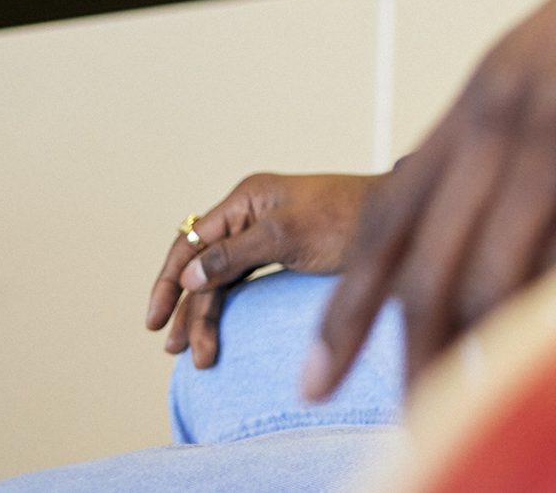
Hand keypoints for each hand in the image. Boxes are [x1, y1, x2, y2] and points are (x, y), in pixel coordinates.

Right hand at [146, 172, 374, 367]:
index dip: (169, 281)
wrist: (400, 223)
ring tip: (199, 357)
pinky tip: (217, 332)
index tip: (155, 321)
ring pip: (222, 279)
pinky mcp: (282, 252)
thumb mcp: (287, 236)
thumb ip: (235, 254)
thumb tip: (190, 276)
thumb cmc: (347, 221)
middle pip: (203, 264)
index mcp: (247, 199)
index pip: (191, 241)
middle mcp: (250, 213)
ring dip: (207, 316)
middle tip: (177, 350)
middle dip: (188, 308)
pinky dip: (228, 308)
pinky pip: (242, 282)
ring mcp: (265, 233)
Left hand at [306, 0, 555, 397]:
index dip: (351, 302)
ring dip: (485, 355)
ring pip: (499, 270)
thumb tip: (532, 208)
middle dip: (414, 352)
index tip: (320, 370)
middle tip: (415, 421)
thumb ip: (548, 122)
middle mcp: (513, 107)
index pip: (394, 211)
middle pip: (433, 260)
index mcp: (493, 85)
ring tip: (487, 416)